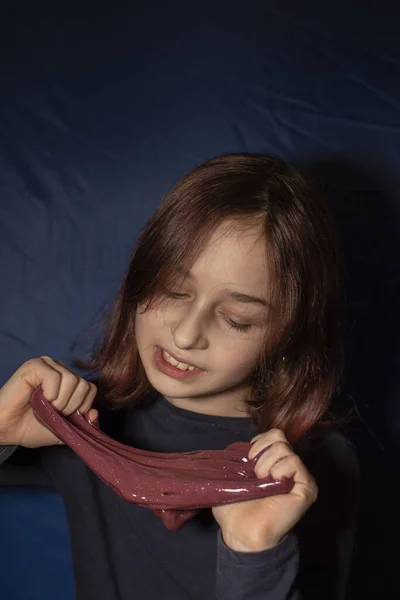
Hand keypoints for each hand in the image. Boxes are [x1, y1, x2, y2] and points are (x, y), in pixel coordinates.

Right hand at [0, 356, 97, 447]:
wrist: (7, 430)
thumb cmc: (31, 428)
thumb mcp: (64, 429)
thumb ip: (83, 424)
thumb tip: (95, 414)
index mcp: (68, 380)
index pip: (90, 388)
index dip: (82, 407)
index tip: (64, 416)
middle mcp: (59, 369)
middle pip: (83, 384)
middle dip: (70, 406)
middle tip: (52, 413)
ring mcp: (47, 364)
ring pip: (72, 380)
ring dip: (60, 402)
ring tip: (44, 407)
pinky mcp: (34, 365)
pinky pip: (55, 377)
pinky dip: (50, 394)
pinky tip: (37, 399)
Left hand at [212, 428, 317, 551]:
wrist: (242, 530)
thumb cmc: (235, 507)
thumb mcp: (232, 474)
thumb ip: (239, 456)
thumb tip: (240, 445)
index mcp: (274, 462)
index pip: (273, 434)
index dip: (258, 442)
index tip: (247, 457)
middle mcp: (288, 467)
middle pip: (279, 436)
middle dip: (260, 450)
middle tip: (253, 471)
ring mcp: (299, 476)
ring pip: (285, 448)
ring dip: (266, 462)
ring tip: (261, 480)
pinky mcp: (307, 486)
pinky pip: (294, 462)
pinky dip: (280, 469)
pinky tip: (273, 482)